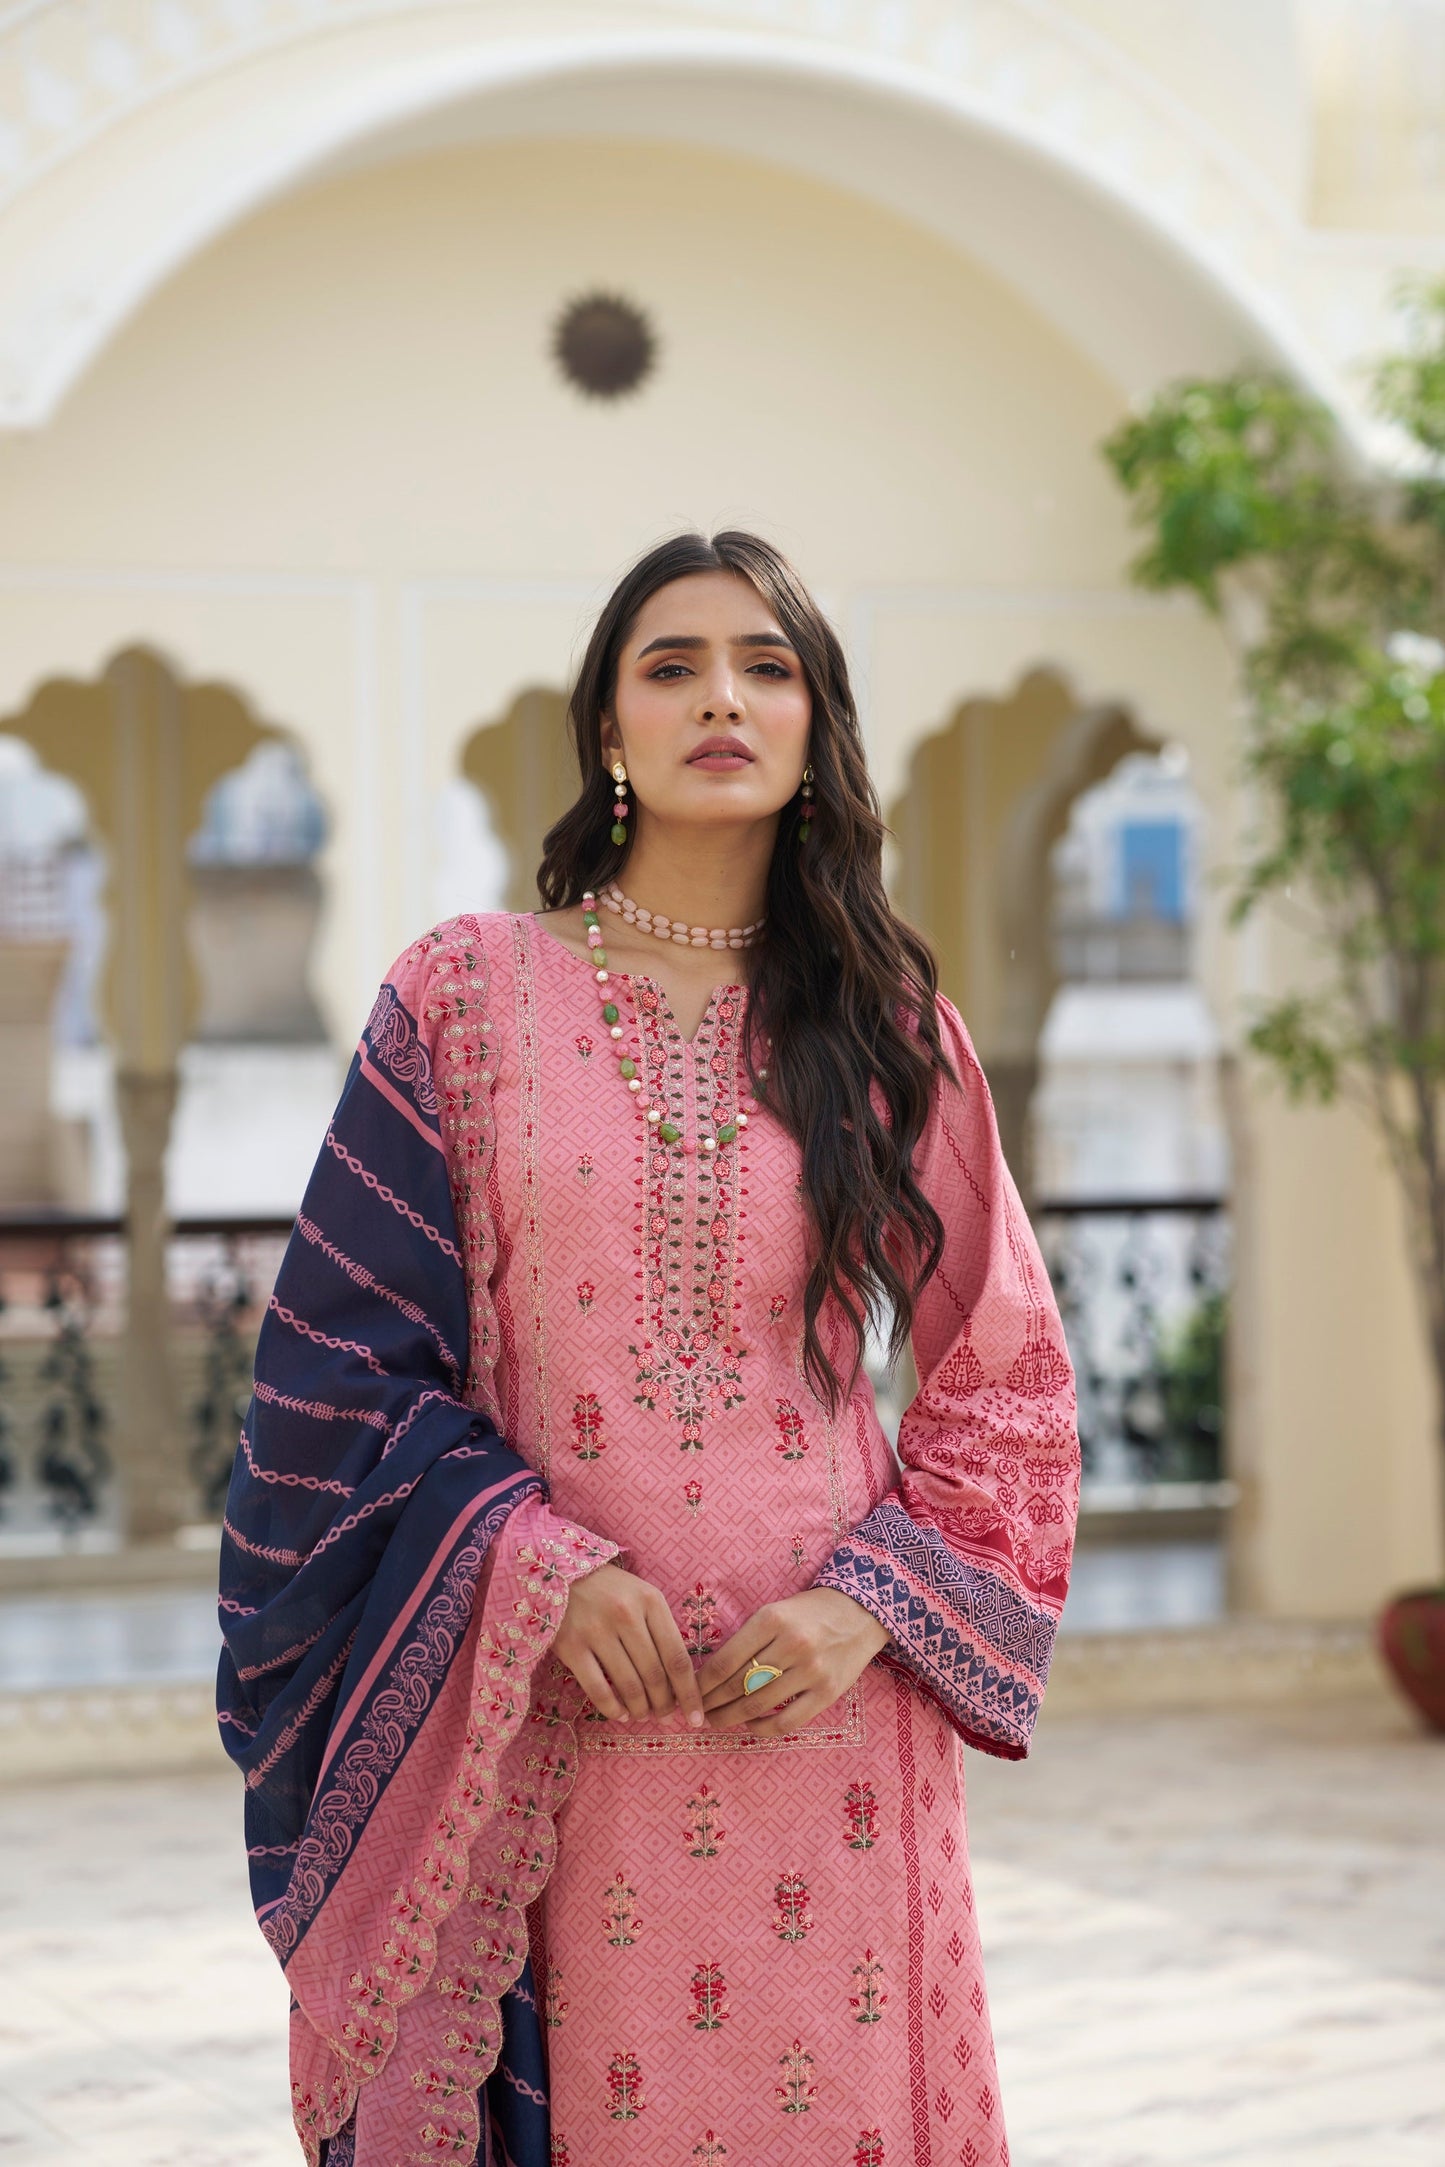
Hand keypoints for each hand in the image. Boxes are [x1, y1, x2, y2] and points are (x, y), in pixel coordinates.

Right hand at [552, 1563, 704, 1727]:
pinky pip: (598, 1689)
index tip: (696, 1717)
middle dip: (664, 1705)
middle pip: (655, 1675)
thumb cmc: (610, 1589)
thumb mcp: (642, 1596)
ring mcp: (597, 1630)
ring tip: (642, 1714)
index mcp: (651, 1601)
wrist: (560, 1573)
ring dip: (640, 1709)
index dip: (689, 1693)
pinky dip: (612, 1708)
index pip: (677, 1657)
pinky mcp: (571, 1646)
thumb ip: (661, 1629)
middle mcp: (626, 1615)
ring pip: (629, 1685)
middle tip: (664, 1716)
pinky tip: (619, 1713)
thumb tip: (678, 1680)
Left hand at [697, 1589, 888, 1737]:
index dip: (702, 1682)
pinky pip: (787, 1721)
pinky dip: (762, 1727)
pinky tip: (749, 1724)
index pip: (725, 1660)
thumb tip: (711, 1672)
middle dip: (710, 1702)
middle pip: (738, 1685)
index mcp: (772, 1620)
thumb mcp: (775, 1612)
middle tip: (696, 1711)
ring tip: (715, 1720)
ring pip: (758, 1704)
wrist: (859, 1613)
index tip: (688, 1692)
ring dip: (729, 1717)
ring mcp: (811, 1671)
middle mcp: (791, 1645)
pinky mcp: (827, 1693)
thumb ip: (747, 1639)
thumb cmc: (808, 1612)